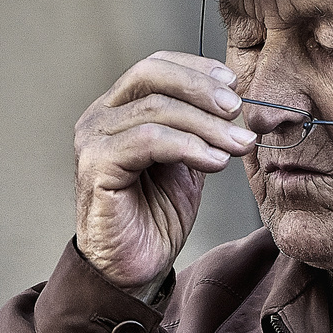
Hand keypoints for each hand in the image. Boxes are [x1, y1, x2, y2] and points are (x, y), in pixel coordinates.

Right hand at [74, 51, 255, 299]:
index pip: (156, 66)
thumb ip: (201, 130)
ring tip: (238, 147)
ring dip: (207, 127)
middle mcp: (101, 117)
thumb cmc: (156, 217)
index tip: (235, 84)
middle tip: (237, 111)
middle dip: (202, 89)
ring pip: (157, 110)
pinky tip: (215, 162)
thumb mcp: (188, 162)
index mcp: (120, 109)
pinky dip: (189, 147)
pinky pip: (148, 141)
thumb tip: (236, 104)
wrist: (135, 267)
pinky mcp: (97, 167)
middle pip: (152, 75)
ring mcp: (94, 140)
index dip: (197, 69)